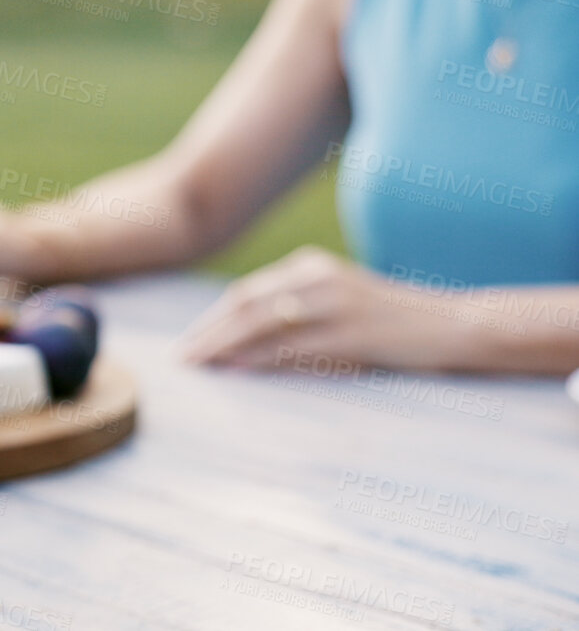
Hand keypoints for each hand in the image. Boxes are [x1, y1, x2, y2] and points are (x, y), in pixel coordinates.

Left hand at [180, 246, 476, 369]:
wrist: (455, 325)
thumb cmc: (388, 325)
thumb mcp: (336, 309)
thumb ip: (292, 319)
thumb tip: (237, 352)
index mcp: (310, 268)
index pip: (246, 294)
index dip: (212, 320)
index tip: (188, 343)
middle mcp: (318, 277)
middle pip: (245, 305)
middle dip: (208, 332)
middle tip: (182, 359)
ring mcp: (337, 303)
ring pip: (263, 323)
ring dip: (224, 345)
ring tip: (199, 366)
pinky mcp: (354, 332)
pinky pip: (297, 345)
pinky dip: (262, 357)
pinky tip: (239, 370)